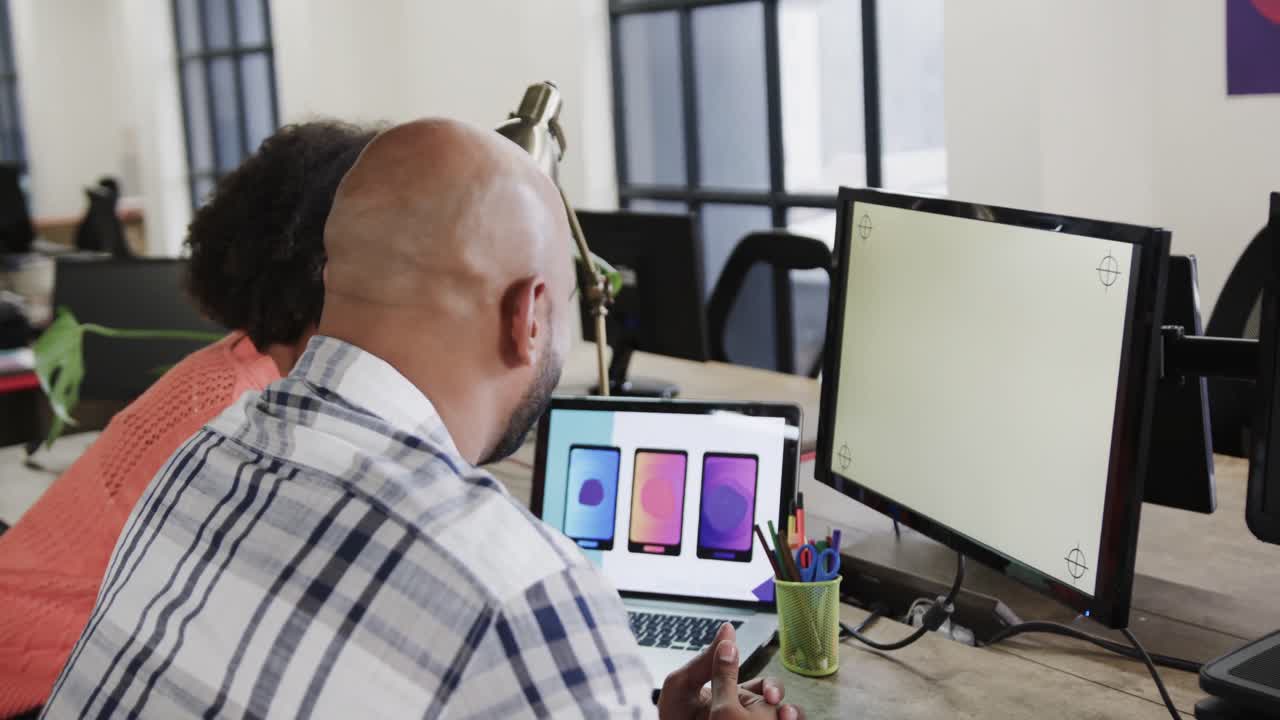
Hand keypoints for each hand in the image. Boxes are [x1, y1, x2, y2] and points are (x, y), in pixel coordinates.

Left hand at [657, 623, 803, 719]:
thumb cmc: (672, 718)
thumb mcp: (681, 686)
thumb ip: (705, 660)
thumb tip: (728, 628)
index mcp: (732, 695)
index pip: (763, 687)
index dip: (771, 688)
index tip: (770, 695)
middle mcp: (745, 712)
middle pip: (777, 703)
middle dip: (781, 702)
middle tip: (774, 706)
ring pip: (784, 717)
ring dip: (792, 715)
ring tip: (787, 718)